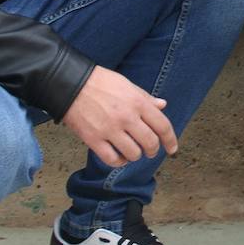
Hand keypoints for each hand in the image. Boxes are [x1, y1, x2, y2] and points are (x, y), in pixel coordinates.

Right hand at [62, 67, 178, 166]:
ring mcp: (110, 130)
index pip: (162, 126)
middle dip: (153, 150)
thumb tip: (163, 105)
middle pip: (150, 143)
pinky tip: (119, 156)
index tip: (173, 149)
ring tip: (132, 151)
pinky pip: (112, 160)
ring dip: (136, 155)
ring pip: (133, 154)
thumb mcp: (127, 84)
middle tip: (150, 151)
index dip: (171, 140)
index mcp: (137, 102)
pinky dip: (119, 162)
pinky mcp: (93, 140)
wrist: (70, 83)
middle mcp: (126, 117)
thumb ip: (145, 97)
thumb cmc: (100, 82)